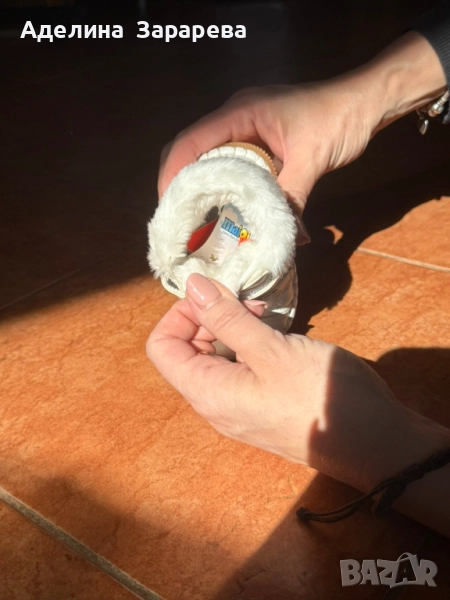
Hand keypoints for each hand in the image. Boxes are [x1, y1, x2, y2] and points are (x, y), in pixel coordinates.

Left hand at [147, 274, 447, 494]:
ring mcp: (240, 407)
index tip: (214, 297)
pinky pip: (240, 369)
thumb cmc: (318, 394)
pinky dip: (250, 345)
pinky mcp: (262, 404)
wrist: (373, 442)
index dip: (179, 314)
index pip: (162, 347)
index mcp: (207, 392)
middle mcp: (216, 403)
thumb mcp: (271, 349)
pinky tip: (277, 334)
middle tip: (247, 301)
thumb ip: (227, 317)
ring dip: (233, 328)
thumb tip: (192, 284)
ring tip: (266, 313)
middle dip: (209, 317)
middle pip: (188, 351)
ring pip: (217, 358)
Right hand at [158, 80, 373, 243]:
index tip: (169, 209)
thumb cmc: (339, 118)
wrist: (366, 100)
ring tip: (196, 219)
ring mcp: (244, 126)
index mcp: (240, 113)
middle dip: (179, 184)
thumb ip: (292, 198)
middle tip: (181, 220)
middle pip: (189, 149)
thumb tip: (288, 241)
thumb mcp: (313, 159)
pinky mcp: (256, 138)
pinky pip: (227, 161)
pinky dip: (221, 184)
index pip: (190, 142)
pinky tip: (225, 207)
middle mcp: (235, 117)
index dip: (173, 175)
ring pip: (206, 156)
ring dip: (199, 186)